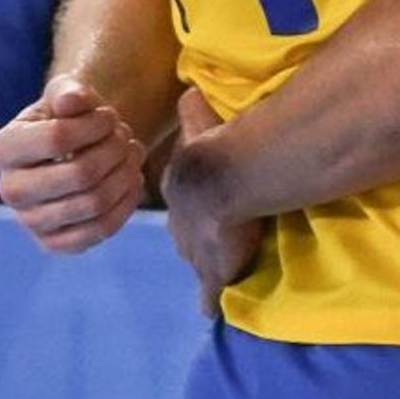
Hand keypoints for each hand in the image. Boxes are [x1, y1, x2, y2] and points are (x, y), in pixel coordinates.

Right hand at [0, 77, 146, 251]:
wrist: (71, 151)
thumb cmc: (67, 117)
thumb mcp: (66, 94)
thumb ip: (69, 91)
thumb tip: (71, 102)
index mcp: (4, 147)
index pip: (57, 138)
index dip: (96, 124)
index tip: (109, 116)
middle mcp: (10, 190)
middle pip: (81, 174)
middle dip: (115, 150)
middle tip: (124, 137)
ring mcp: (30, 221)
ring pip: (95, 203)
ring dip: (125, 173)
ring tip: (131, 154)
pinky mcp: (54, 244)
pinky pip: (101, 230)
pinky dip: (126, 202)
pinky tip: (131, 179)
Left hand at [165, 90, 262, 311]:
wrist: (221, 179)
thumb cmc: (213, 148)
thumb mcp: (199, 122)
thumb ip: (193, 109)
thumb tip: (189, 88)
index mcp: (178, 190)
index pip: (182, 202)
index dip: (193, 204)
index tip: (202, 207)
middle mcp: (181, 223)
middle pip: (185, 234)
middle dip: (196, 236)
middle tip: (211, 238)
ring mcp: (196, 250)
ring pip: (197, 261)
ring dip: (207, 264)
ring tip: (218, 270)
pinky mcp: (214, 271)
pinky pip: (210, 292)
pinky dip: (212, 299)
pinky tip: (212, 310)